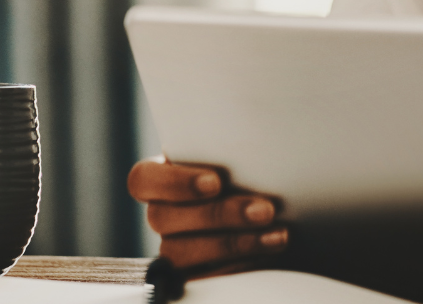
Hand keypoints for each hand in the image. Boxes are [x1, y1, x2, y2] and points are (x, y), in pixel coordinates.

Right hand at [127, 158, 287, 274]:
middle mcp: (163, 212)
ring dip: (234, 244)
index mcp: (165, 175)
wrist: (279, 212)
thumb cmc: (257, 175)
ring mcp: (174, 247)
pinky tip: (266, 252)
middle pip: (163, 218)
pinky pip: (201, 278)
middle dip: (218, 215)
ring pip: (180, 252)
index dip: (174, 182)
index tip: (215, 182)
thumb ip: (237, 153)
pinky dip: (237, 266)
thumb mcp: (245, 158)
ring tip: (276, 235)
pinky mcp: (192, 275)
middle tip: (264, 210)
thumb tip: (258, 144)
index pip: (143, 179)